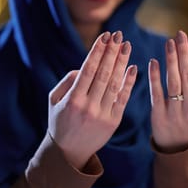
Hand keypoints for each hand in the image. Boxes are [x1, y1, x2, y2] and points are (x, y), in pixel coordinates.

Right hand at [48, 31, 136, 169]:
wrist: (69, 152)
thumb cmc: (60, 121)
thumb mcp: (54, 100)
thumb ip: (67, 81)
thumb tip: (84, 67)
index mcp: (73, 99)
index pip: (88, 69)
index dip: (98, 51)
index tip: (105, 36)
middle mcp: (88, 107)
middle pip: (104, 73)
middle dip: (112, 52)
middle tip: (119, 35)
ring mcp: (102, 115)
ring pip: (115, 84)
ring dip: (122, 63)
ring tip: (127, 46)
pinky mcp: (113, 122)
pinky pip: (123, 98)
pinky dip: (129, 82)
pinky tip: (133, 67)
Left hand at [148, 30, 187, 152]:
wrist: (180, 150)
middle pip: (187, 75)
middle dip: (183, 52)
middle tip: (179, 35)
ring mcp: (176, 113)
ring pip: (173, 81)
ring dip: (171, 60)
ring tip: (168, 43)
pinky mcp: (159, 116)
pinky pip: (157, 93)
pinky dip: (155, 76)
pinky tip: (154, 62)